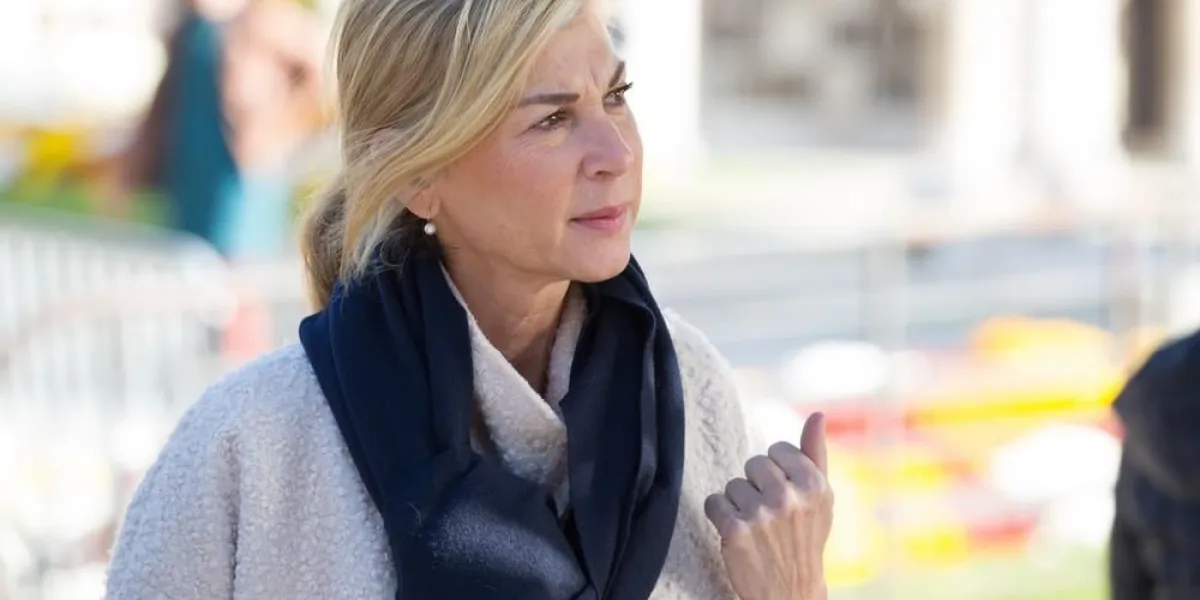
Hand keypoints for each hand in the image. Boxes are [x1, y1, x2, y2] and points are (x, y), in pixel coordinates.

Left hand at [704, 413, 833, 599]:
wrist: (791, 592)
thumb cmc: (805, 539)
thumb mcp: (821, 499)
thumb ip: (816, 454)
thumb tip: (817, 415)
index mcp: (814, 485)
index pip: (777, 450)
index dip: (776, 472)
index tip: (783, 495)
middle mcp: (790, 497)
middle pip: (752, 464)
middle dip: (756, 486)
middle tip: (769, 514)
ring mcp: (762, 515)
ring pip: (732, 484)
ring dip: (738, 504)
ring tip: (755, 527)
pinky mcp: (736, 531)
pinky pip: (713, 502)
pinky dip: (719, 516)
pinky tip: (735, 533)